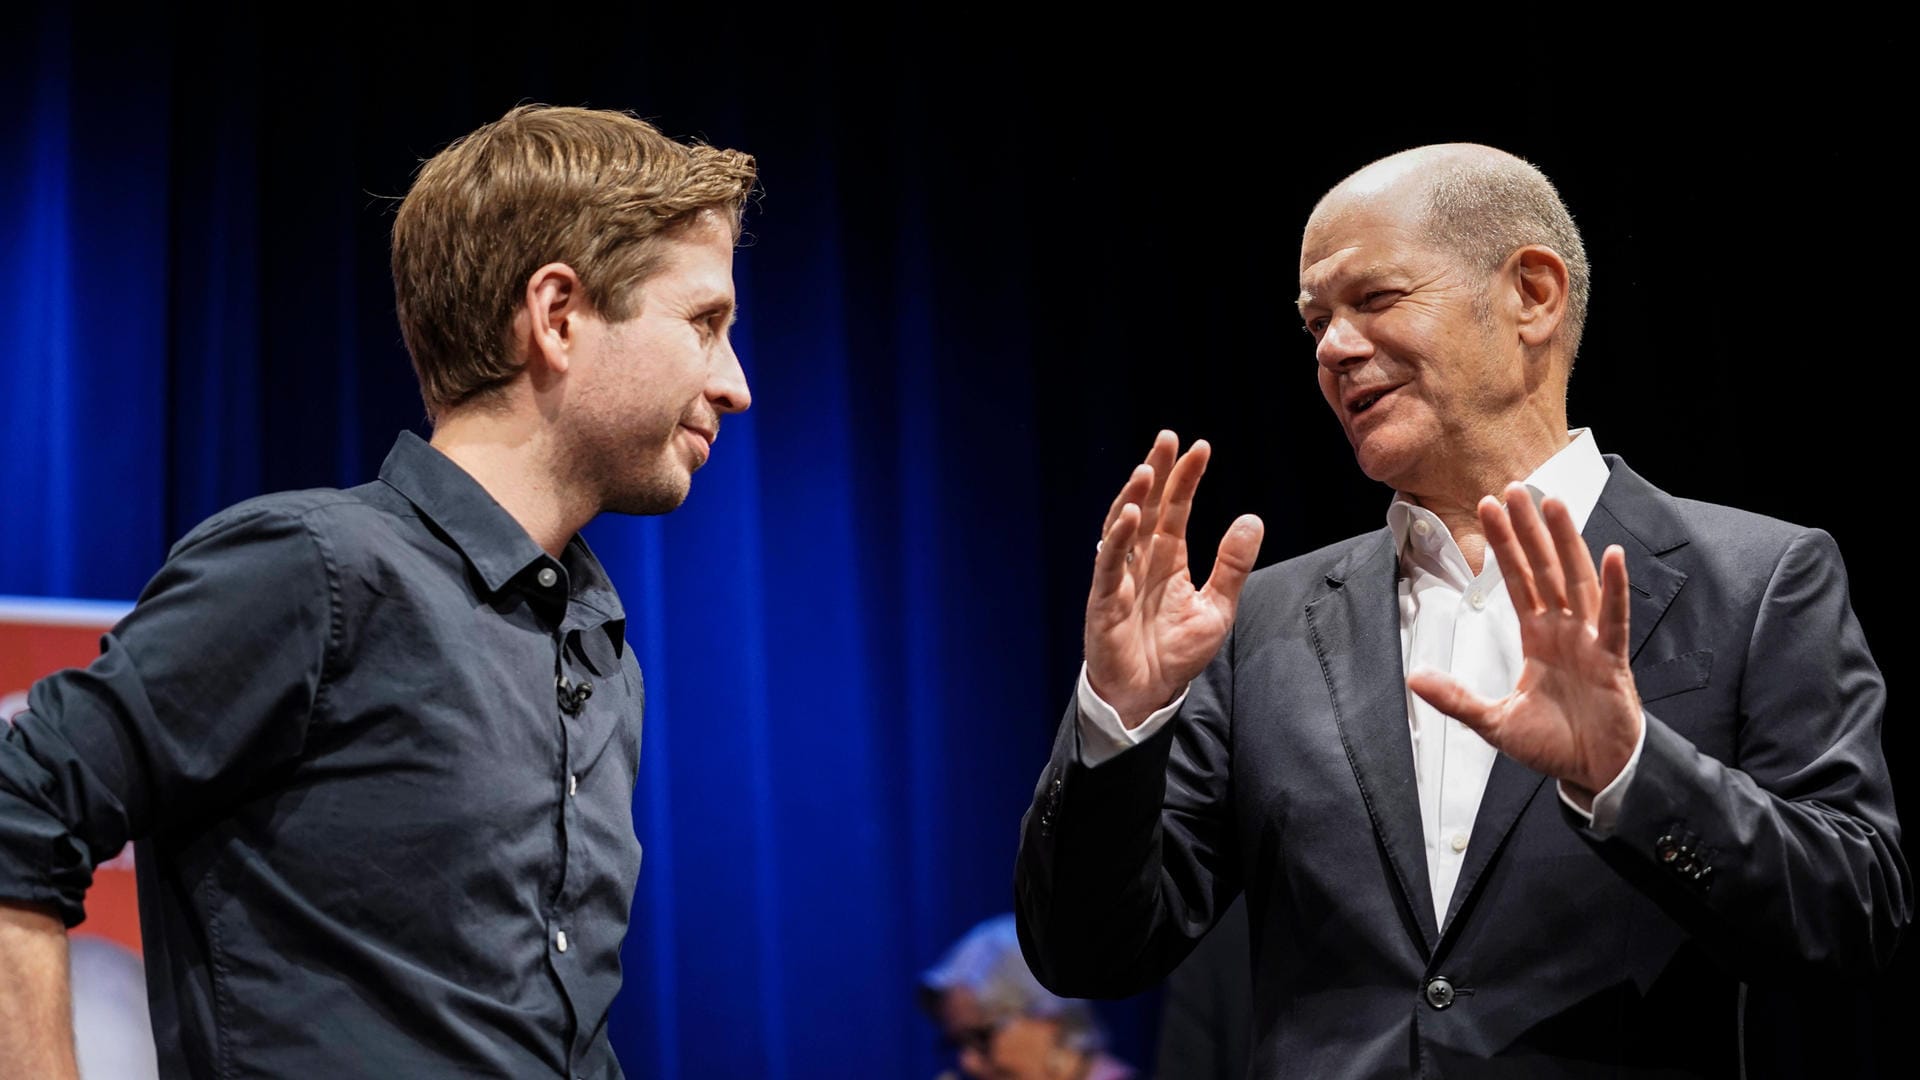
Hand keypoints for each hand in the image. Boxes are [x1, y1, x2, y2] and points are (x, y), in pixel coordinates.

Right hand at [1086, 430, 1263, 727]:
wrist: (1148, 696)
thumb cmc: (1176, 654)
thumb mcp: (1217, 608)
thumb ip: (1232, 565)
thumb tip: (1252, 518)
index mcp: (1168, 560)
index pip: (1176, 509)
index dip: (1186, 479)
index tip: (1200, 447)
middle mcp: (1141, 561)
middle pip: (1147, 507)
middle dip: (1156, 472)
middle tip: (1167, 438)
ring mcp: (1120, 577)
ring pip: (1122, 527)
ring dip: (1133, 497)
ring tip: (1148, 469)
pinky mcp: (1104, 599)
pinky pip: (1109, 562)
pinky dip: (1118, 537)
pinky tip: (1131, 514)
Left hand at [1406, 484, 1640, 806]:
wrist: (1593, 773)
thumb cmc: (1554, 744)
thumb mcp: (1493, 722)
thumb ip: (1456, 698)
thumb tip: (1414, 678)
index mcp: (1538, 638)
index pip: (1517, 581)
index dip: (1503, 545)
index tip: (1488, 509)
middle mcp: (1564, 631)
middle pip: (1544, 569)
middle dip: (1528, 529)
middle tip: (1515, 487)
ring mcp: (1589, 641)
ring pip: (1576, 581)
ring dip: (1566, 542)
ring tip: (1553, 504)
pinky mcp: (1611, 660)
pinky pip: (1613, 619)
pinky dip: (1613, 589)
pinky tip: (1611, 556)